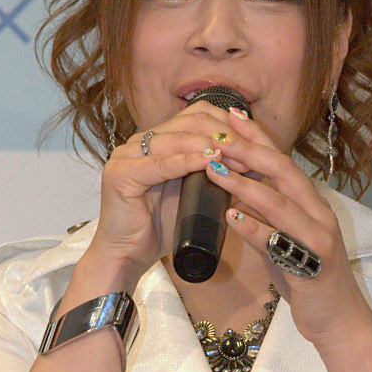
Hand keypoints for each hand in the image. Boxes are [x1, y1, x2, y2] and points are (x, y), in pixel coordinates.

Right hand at [86, 102, 250, 279]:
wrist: (128, 255)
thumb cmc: (160, 227)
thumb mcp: (194, 192)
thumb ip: (211, 171)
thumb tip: (249, 159)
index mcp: (155, 141)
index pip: (194, 115)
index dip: (225, 125)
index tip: (252, 144)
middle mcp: (138, 142)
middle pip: (187, 122)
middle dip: (222, 136)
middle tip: (248, 154)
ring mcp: (126, 155)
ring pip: (176, 139)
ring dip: (210, 147)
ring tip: (235, 160)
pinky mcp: (120, 173)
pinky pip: (160, 163)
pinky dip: (187, 161)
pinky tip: (209, 162)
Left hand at [204, 110, 371, 348]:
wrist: (340, 323)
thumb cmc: (309, 281)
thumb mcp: (284, 242)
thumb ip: (264, 218)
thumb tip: (236, 195)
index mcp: (311, 205)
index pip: (282, 160)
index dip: (258, 137)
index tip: (231, 115)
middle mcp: (318, 214)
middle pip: (283, 171)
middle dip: (249, 150)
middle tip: (216, 136)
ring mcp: (319, 238)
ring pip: (280, 202)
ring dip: (244, 183)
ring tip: (214, 168)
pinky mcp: (313, 266)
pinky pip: (280, 242)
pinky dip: (254, 227)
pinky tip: (232, 216)